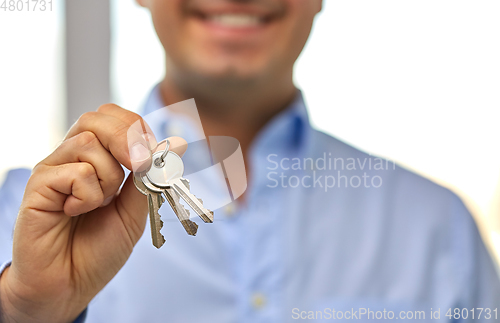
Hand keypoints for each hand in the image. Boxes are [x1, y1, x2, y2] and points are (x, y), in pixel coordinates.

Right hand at [0, 104, 186, 322]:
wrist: (71, 283)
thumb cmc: (100, 248)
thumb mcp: (135, 210)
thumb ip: (149, 177)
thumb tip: (176, 144)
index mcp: (97, 159)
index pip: (115, 119)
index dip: (137, 129)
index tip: (151, 156)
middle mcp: (73, 157)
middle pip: (97, 118)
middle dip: (126, 139)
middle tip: (136, 168)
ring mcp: (54, 168)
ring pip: (89, 143)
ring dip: (107, 178)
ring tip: (97, 205)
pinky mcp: (38, 185)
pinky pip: (75, 172)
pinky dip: (87, 196)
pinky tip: (75, 213)